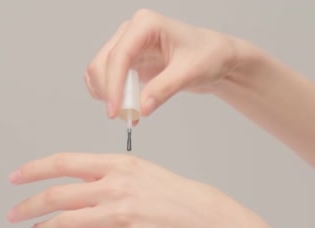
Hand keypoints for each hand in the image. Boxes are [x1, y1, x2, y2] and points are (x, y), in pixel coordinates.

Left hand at [7, 153, 266, 227]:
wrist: (214, 224)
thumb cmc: (182, 199)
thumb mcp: (145, 174)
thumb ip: (110, 179)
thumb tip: (78, 189)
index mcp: (120, 166)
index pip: (64, 164)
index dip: (34, 170)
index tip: (16, 178)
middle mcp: (117, 188)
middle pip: (58, 195)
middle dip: (29, 205)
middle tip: (14, 214)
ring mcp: (123, 217)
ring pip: (67, 222)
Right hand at [85, 9, 252, 118]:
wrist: (215, 57)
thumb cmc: (208, 55)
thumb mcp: (190, 73)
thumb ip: (164, 89)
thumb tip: (141, 108)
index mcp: (146, 24)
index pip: (119, 55)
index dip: (113, 84)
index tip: (115, 110)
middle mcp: (131, 32)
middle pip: (102, 63)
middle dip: (109, 92)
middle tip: (124, 116)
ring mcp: (127, 46)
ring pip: (99, 72)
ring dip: (107, 95)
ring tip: (129, 113)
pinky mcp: (127, 61)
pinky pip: (106, 79)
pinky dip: (111, 95)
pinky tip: (127, 107)